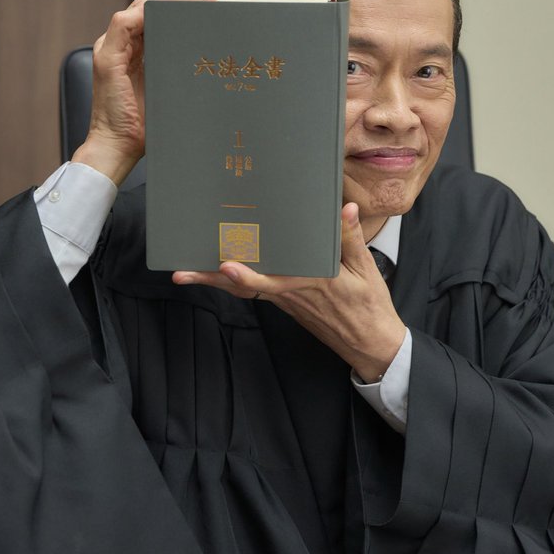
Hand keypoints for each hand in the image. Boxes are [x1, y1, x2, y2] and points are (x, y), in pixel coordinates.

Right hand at [72, 0, 219, 185]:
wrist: (118, 149)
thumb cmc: (144, 128)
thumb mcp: (170, 90)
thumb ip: (180, 69)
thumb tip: (214, 57)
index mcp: (133, 51)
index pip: (155, 14)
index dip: (180, 2)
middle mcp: (120, 46)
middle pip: (148, 5)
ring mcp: (111, 49)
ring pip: (139, 7)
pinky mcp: (107, 58)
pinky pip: (125, 23)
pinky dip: (148, 12)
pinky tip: (172, 9)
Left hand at [172, 203, 406, 380]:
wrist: (371, 344)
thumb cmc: (370, 307)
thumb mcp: (366, 271)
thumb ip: (350, 239)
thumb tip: (345, 209)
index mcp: (312, 283)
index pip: (272, 281)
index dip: (247, 275)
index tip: (226, 264)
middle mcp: (292, 294)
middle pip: (245, 287)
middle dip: (212, 279)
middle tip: (182, 273)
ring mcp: (286, 301)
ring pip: (245, 290)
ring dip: (216, 281)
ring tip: (188, 272)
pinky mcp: (286, 303)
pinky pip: (255, 291)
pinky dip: (235, 282)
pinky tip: (221, 270)